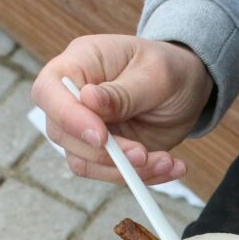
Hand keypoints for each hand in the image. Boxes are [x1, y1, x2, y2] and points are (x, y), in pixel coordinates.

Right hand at [32, 35, 213, 183]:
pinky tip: (170, 167)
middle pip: (61, 133)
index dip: (67, 117)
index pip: (49, 90)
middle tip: (143, 154)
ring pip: (83, 161)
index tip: (101, 137)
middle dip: (105, 153)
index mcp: (80, 63)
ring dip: (126, 170)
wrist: (189, 87)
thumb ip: (123, 92)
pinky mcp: (104, 151)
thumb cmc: (170, 69)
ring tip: (166, 162)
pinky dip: (142, 176)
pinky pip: (109, 173)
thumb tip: (88, 99)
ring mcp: (86, 127)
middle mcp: (75, 97)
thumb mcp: (156, 75)